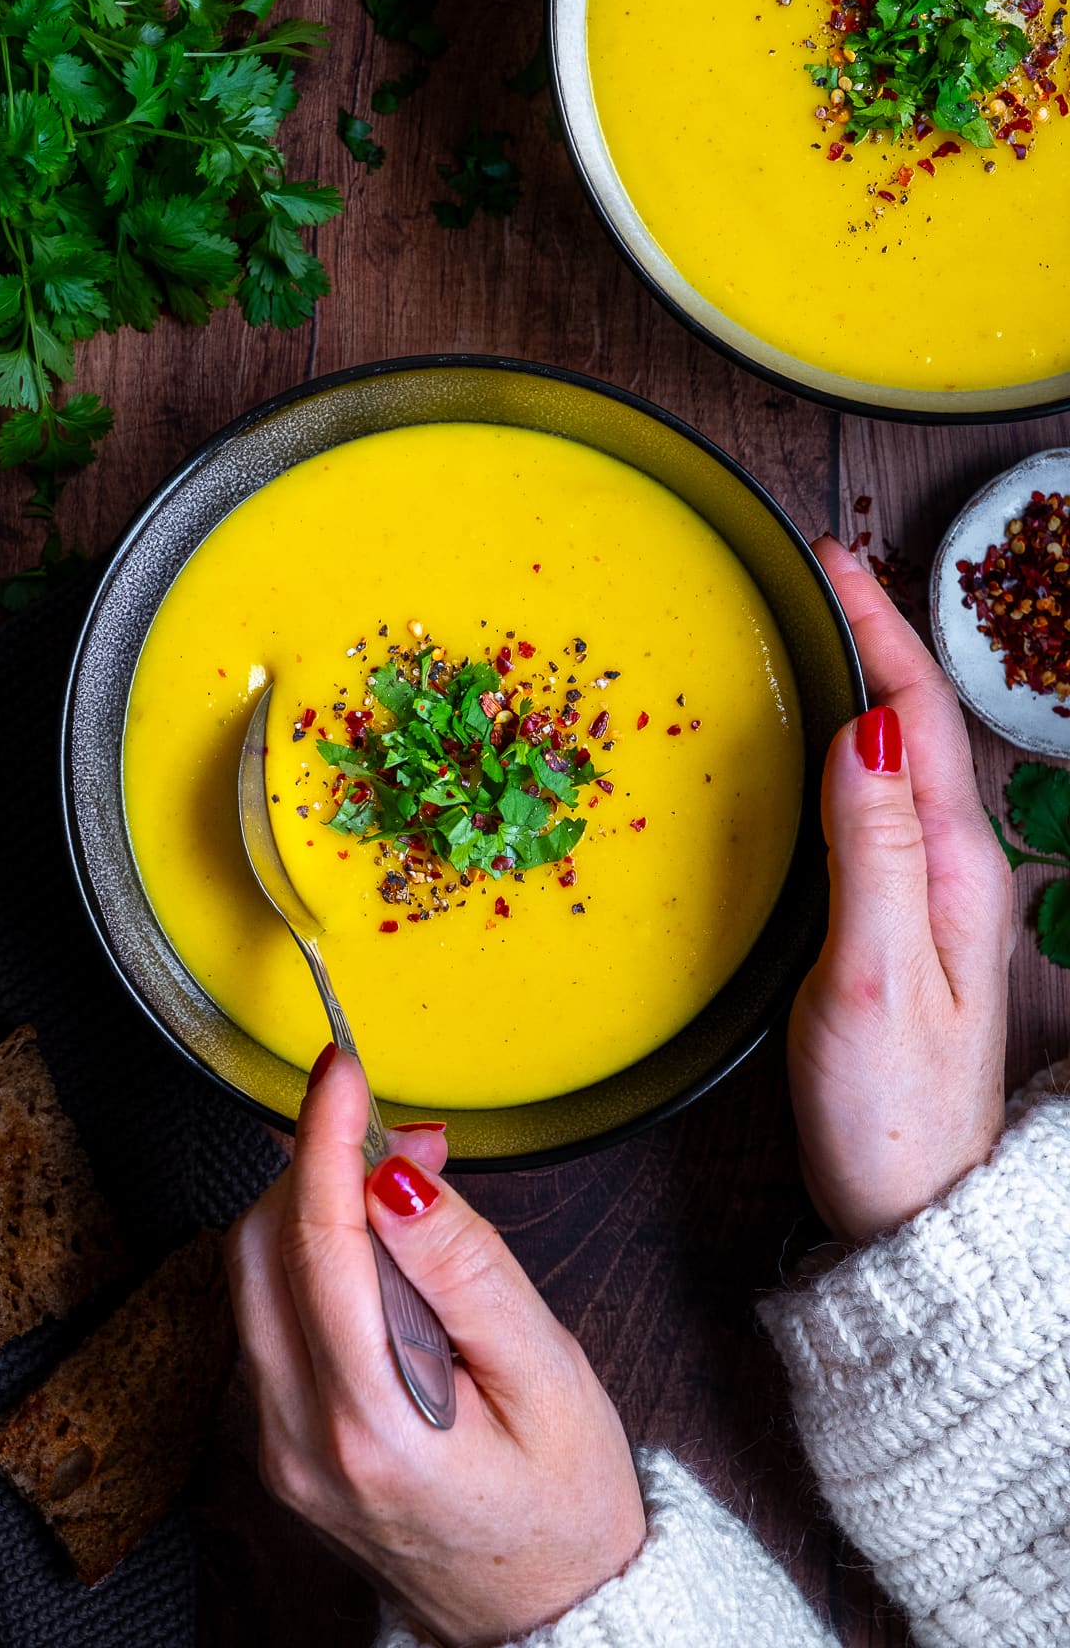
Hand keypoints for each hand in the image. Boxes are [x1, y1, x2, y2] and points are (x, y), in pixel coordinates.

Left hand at [225, 1049, 645, 1646]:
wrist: (546, 1614)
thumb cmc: (563, 1504)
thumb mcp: (547, 1373)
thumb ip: (468, 1270)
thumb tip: (398, 1177)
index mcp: (372, 1424)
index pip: (318, 1242)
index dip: (325, 1136)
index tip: (341, 1069)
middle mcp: (302, 1439)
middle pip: (261, 1249)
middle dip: (318, 1163)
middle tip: (399, 1132)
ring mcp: (280, 1447)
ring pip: (253, 1278)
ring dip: (312, 1205)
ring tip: (401, 1187)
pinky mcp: (281, 1444)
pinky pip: (270, 1318)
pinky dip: (309, 1257)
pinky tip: (376, 1251)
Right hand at [788, 536, 1014, 1243]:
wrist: (915, 1207)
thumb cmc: (895, 1109)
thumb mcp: (873, 974)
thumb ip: (872, 850)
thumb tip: (861, 729)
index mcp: (954, 866)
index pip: (915, 714)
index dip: (878, 627)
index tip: (832, 561)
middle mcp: (952, 869)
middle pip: (913, 723)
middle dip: (871, 636)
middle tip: (814, 577)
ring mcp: (930, 896)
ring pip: (895, 761)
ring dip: (861, 687)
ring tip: (816, 635)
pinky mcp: (899, 923)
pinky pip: (876, 809)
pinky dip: (845, 753)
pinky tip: (816, 752)